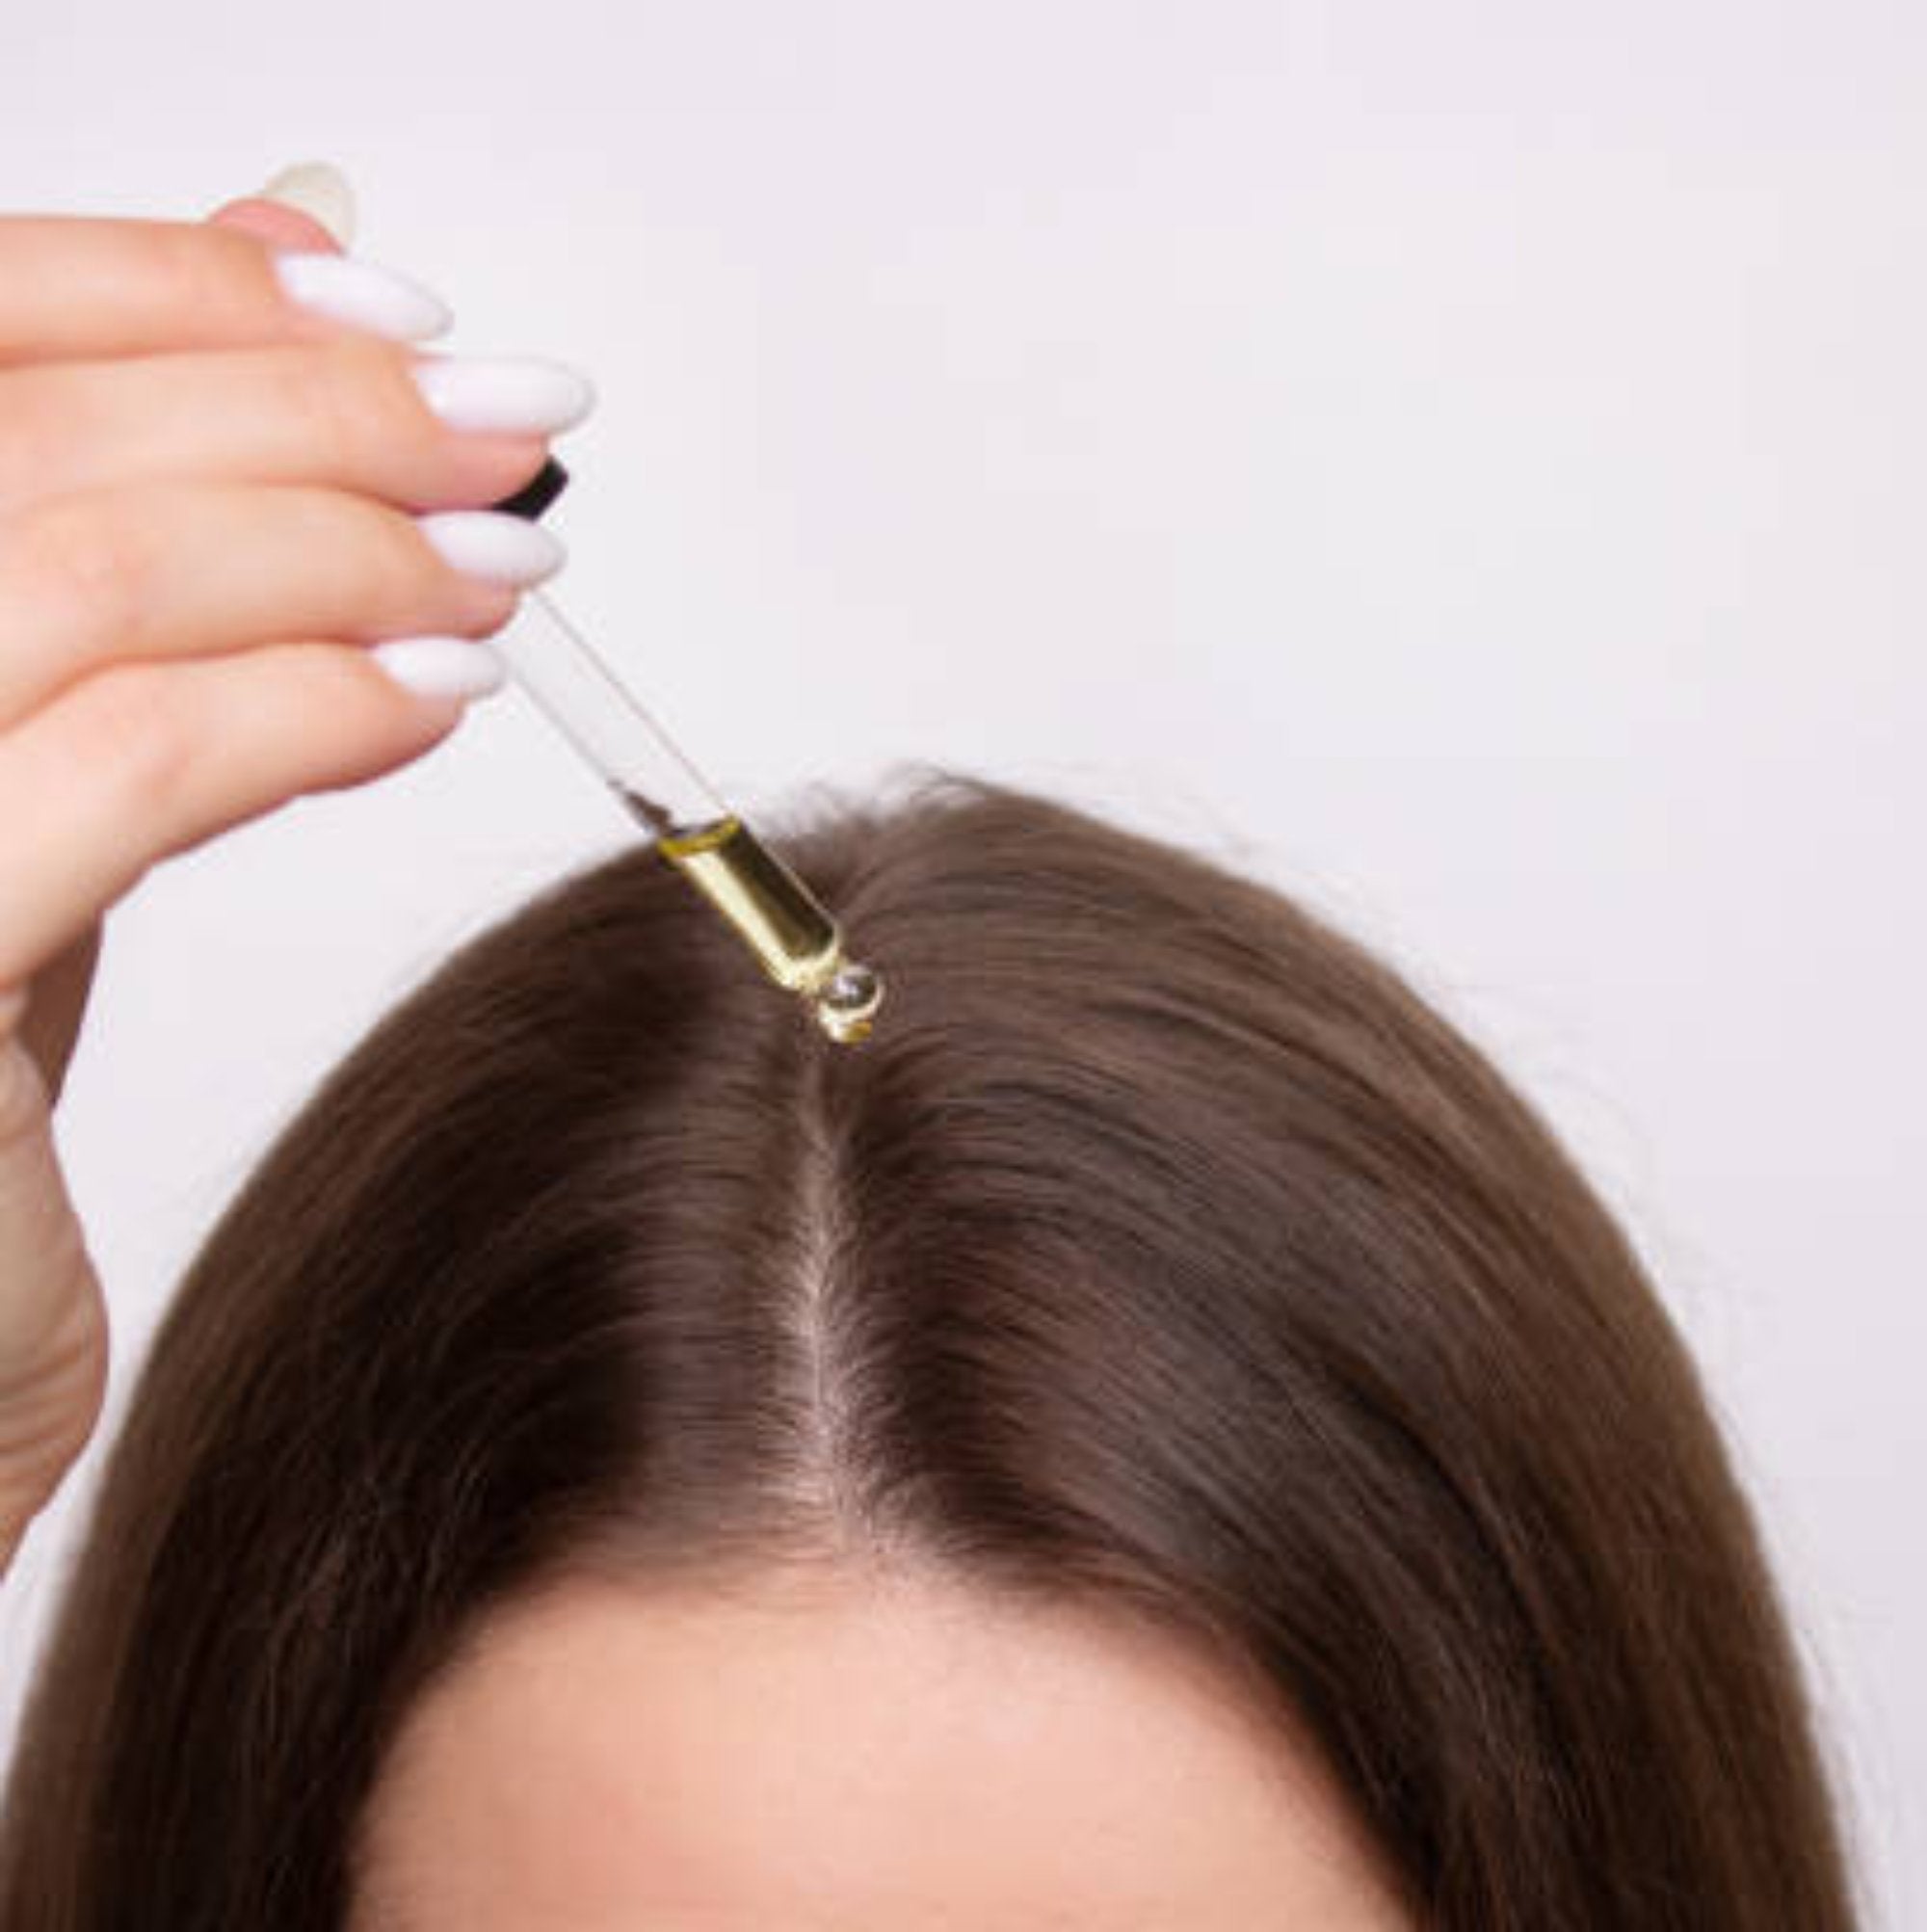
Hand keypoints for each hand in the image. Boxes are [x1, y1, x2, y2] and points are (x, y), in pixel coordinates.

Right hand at [0, 172, 585, 1552]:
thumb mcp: (19, 825)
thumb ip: (121, 612)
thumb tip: (264, 376)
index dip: (171, 289)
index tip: (379, 305)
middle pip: (35, 429)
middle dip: (311, 401)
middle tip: (504, 433)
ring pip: (81, 560)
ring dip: (342, 540)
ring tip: (501, 567)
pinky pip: (127, 757)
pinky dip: (311, 701)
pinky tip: (433, 701)